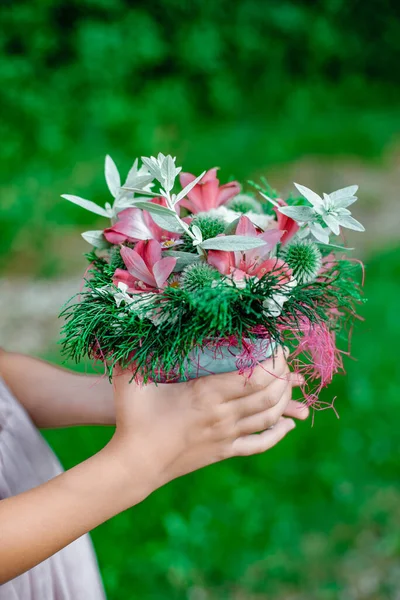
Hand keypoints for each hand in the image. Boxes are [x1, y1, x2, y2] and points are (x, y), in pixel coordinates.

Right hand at [106, 347, 308, 494]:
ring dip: (285, 398)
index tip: (277, 343)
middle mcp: (223, 415)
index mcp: (206, 394)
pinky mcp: (225, 452)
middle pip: (269, 394)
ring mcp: (227, 436)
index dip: (273, 359)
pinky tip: (288, 425)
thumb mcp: (131, 379)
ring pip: (270, 417)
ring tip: (287, 381)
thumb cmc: (133, 420)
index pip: (255, 376)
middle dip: (283, 374)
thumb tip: (137, 321)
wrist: (135, 465)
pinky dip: (279, 433)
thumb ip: (135, 349)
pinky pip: (261, 444)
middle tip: (283, 357)